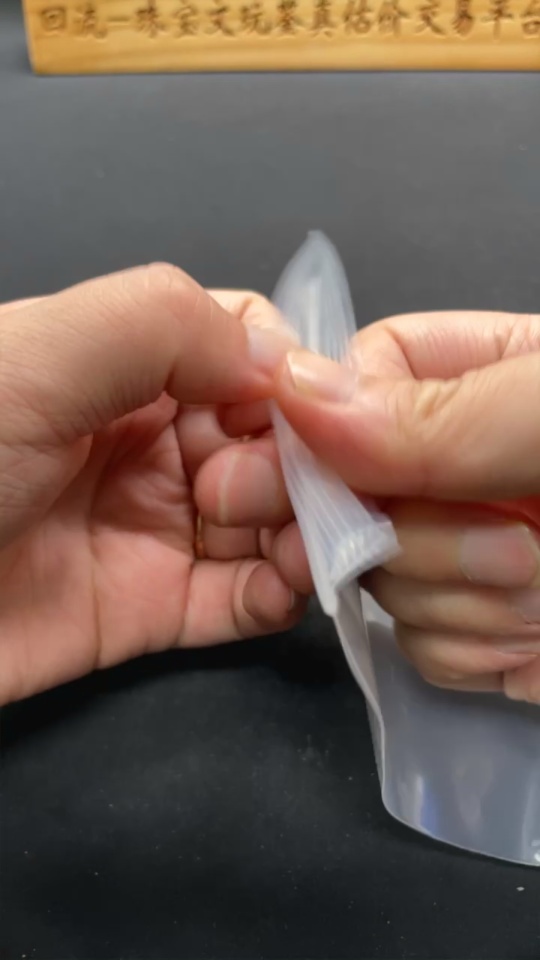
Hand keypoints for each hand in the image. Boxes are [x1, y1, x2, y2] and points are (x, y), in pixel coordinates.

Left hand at [0, 266, 311, 704]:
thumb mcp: (35, 358)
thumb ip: (161, 324)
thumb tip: (281, 361)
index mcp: (121, 364)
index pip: (244, 346)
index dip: (290, 375)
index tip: (316, 415)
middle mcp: (147, 439)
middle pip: (271, 435)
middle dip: (300, 459)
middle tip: (270, 494)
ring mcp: (152, 527)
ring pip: (271, 517)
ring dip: (308, 527)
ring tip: (304, 546)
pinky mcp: (150, 610)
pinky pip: (243, 599)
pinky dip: (283, 592)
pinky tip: (289, 586)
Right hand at [273, 310, 539, 703]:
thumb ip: (444, 413)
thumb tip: (295, 394)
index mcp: (483, 380)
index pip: (359, 380)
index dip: (329, 433)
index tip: (328, 481)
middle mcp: (459, 463)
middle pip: (351, 494)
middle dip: (418, 538)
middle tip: (513, 546)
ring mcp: (463, 550)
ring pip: (380, 582)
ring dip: (460, 602)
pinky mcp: (477, 631)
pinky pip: (420, 648)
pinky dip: (475, 653)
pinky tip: (539, 639)